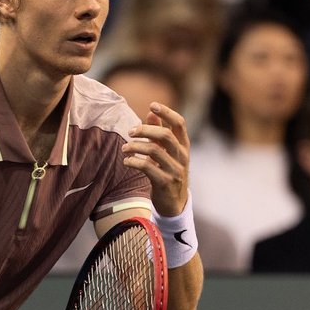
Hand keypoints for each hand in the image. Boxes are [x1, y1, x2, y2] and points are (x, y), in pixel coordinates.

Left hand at [121, 101, 189, 217]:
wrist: (174, 204)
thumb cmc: (168, 173)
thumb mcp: (166, 153)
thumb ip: (159, 133)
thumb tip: (150, 114)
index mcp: (184, 146)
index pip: (179, 123)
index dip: (167, 112)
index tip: (152, 105)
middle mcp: (182, 156)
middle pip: (165, 135)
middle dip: (145, 130)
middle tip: (130, 131)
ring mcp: (175, 170)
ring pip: (154, 151)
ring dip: (136, 147)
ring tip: (125, 148)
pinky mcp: (165, 183)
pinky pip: (148, 168)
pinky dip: (134, 162)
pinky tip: (127, 161)